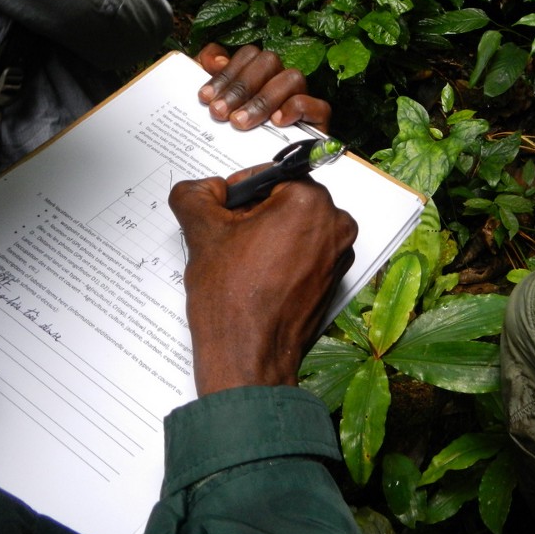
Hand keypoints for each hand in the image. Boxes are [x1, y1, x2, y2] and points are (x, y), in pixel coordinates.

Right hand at [169, 170, 356, 395]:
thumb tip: (203, 189)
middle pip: (283, 201)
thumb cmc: (234, 301)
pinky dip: (282, 257)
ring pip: (294, 227)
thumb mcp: (203, 232)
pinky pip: (305, 252)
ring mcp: (339, 253)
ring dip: (267, 236)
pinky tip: (259, 277)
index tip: (223, 212)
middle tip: (229, 242)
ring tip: (242, 264)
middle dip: (253, 215)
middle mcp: (335, 224)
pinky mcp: (335, 278)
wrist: (249, 358)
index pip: (267, 175)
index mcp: (309, 202)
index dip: (237, 193)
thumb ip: (196, 194)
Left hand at [195, 44, 331, 131]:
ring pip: (292, 78)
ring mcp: (302, 98)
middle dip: (240, 87)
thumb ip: (214, 82)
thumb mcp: (220, 111)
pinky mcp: (319, 120)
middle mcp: (281, 81)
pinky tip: (277, 121)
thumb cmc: (239, 142)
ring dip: (263, 100)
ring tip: (240, 122)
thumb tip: (214, 61)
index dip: (226, 73)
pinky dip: (296, 108)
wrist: (264, 182)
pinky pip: (318, 105)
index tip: (206, 97)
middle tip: (220, 113)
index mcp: (259, 74)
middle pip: (268, 61)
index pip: (248, 55)